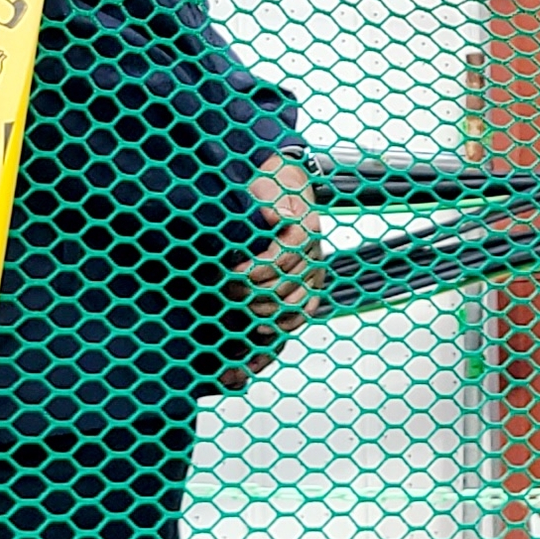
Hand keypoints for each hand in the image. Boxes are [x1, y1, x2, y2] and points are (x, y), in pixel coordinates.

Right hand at [205, 152, 323, 396]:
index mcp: (303, 281)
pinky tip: (237, 266)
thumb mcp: (244, 262)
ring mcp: (312, 250)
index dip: (268, 341)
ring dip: (252, 289)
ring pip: (284, 286)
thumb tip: (227, 366)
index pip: (293, 323)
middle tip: (227, 300)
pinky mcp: (305, 228)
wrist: (271, 171)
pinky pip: (284, 258)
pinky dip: (258, 267)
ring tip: (228, 281)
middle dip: (255, 312)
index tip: (243, 347)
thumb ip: (237, 296)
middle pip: (288, 311)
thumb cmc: (252, 219)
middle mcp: (312, 269)